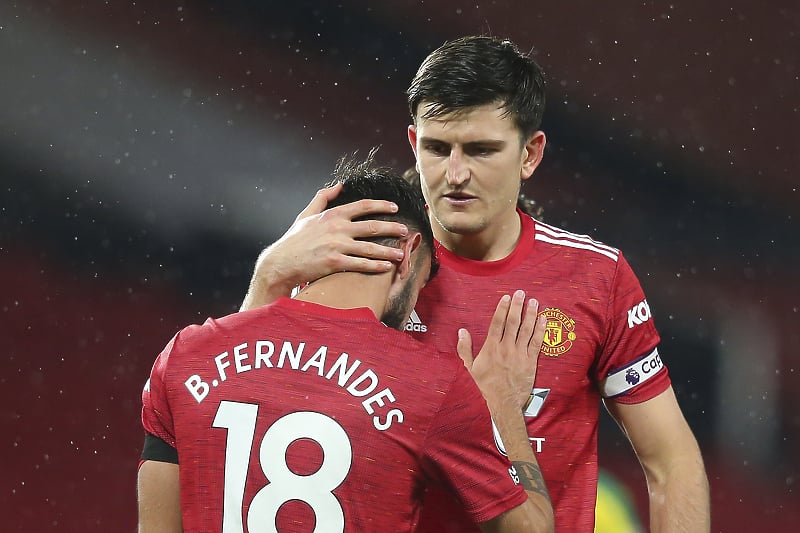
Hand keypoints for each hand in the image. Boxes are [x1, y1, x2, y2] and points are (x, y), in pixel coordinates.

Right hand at [241, 182, 409, 309]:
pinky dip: (375, 265)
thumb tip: (338, 185)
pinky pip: (360, 264)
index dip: (381, 205)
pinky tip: (386, 267)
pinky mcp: (335, 262)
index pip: (362, 206)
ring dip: (388, 251)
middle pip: (372, 226)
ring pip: (369, 247)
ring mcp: (336, 246)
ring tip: (400, 254)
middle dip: (391, 227)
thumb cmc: (294, 240)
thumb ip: (323, 197)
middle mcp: (337, 228)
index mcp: (332, 215)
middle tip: (405, 230)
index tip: (394, 207)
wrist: (281, 263)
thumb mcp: (306, 214)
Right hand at [458, 290, 545, 411]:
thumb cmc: (486, 384)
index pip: (497, 323)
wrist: (503, 401)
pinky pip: (537, 342)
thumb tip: (461, 331)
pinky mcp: (530, 361)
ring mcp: (519, 354)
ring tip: (534, 302)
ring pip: (526, 330)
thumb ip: (465, 348)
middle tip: (521, 293)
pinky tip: (543, 319)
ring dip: (531, 314)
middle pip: (513, 322)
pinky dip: (540, 330)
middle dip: (517, 306)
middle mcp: (506, 348)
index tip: (506, 297)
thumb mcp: (470, 367)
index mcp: (491, 348)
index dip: (502, 309)